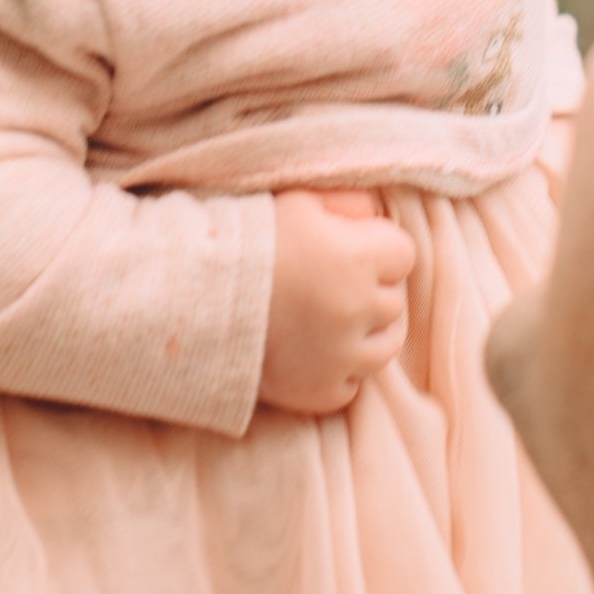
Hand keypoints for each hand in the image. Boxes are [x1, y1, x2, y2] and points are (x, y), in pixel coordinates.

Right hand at [260, 187, 414, 415]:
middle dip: (369, 291)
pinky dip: (335, 371)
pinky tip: (307, 350)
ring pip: (383, 348)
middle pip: (394, 302)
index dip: (375, 249)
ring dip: (362, 334)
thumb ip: (349, 202)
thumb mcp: (299, 201)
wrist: (190, 296)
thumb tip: (375, 217)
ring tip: (321, 319)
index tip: (344, 249)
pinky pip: (350, 385)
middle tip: (324, 284)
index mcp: (357, 258)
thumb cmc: (247, 240)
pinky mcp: (320, 393)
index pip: (403, 255)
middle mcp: (356, 310)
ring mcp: (340, 358)